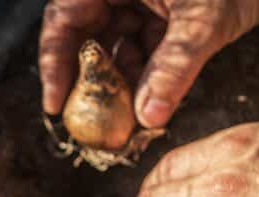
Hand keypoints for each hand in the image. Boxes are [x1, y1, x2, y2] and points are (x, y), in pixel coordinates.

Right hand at [39, 0, 258, 128]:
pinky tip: (152, 104)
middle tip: (98, 123)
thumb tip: (149, 117)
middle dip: (94, 81)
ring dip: (123, 84)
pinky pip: (146, 47)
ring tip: (129, 122)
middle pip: (87, 36)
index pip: (64, 19)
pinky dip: (148, 75)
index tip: (56, 106)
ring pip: (118, 45)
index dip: (54, 64)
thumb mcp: (204, 20)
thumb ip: (174, 67)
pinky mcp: (167, 10)